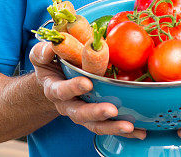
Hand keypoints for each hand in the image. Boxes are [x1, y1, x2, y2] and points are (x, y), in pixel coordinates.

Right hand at [29, 41, 145, 138]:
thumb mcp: (41, 56)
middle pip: (79, 113)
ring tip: (129, 126)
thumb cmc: (50, 65)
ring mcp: (81, 113)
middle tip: (111, 110)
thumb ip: (42, 52)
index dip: (73, 88)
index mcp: (54, 89)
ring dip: (112, 127)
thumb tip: (50, 48)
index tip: (87, 83)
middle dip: (96, 112)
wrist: (52, 81)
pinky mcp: (95, 118)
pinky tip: (139, 131)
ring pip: (95, 125)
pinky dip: (124, 132)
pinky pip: (108, 127)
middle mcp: (67, 105)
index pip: (61, 90)